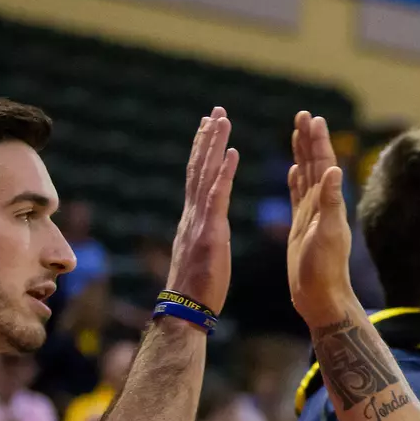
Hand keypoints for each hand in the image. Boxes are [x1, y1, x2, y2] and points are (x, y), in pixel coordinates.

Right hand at [166, 107, 238, 314]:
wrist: (187, 308)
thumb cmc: (198, 287)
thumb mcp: (204, 253)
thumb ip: (205, 234)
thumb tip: (209, 226)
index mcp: (194, 219)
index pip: (198, 179)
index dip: (203, 153)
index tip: (208, 130)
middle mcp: (193, 214)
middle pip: (198, 168)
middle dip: (207, 139)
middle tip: (215, 112)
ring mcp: (199, 221)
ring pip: (205, 174)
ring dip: (214, 145)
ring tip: (221, 119)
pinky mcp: (209, 231)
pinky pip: (217, 196)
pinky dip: (224, 173)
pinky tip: (232, 153)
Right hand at [285, 111, 355, 326]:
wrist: (319, 297)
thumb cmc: (324, 269)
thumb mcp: (327, 234)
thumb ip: (331, 202)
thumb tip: (335, 169)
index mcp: (328, 204)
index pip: (323, 165)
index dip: (318, 141)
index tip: (312, 118)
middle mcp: (322, 206)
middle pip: (314, 164)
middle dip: (309, 139)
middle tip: (303, 115)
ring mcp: (311, 215)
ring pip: (306, 176)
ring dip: (303, 154)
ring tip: (299, 133)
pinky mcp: (301, 225)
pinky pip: (298, 195)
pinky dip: (296, 179)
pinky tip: (294, 169)